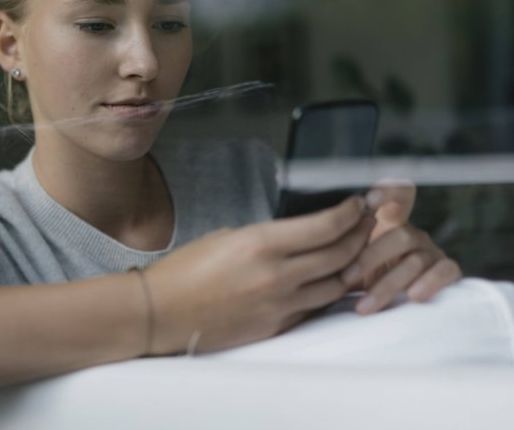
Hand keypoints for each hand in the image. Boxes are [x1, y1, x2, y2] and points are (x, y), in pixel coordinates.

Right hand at [143, 197, 374, 354]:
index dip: (349, 214)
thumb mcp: (226, 238)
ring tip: (358, 250)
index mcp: (261, 244)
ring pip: (336, 284)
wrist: (163, 313)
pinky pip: (316, 307)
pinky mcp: (277, 326)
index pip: (324, 227)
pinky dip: (329, 291)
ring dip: (353, 265)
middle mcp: (277, 275)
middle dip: (360, 234)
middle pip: (340, 254)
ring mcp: (280, 304)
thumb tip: (296, 237)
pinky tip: (332, 280)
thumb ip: (265, 238)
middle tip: (368, 222)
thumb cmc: (185, 271)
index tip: (358, 204)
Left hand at [340, 181, 461, 314]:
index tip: (368, 200)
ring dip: (387, 285)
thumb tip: (318, 242)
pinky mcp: (447, 272)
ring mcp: (431, 252)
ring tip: (364, 305)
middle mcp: (413, 234)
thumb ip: (341, 247)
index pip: (398, 194)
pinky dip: (430, 282)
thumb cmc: (360, 279)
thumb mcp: (347, 261)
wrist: (385, 308)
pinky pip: (446, 271)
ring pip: (415, 260)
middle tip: (346, 279)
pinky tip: (413, 296)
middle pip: (399, 236)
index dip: (389, 192)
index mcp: (390, 221)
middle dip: (370, 258)